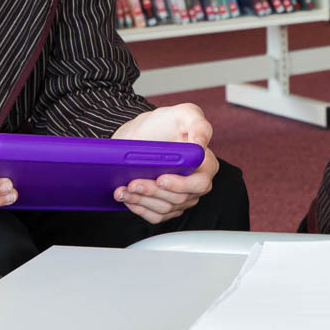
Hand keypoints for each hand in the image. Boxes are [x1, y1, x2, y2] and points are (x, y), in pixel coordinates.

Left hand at [112, 103, 219, 223]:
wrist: (141, 135)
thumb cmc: (163, 124)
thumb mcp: (182, 114)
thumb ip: (198, 124)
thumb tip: (201, 144)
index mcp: (206, 163)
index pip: (200, 182)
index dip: (181, 184)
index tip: (161, 178)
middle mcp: (196, 183)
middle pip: (179, 198)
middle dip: (153, 192)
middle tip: (133, 183)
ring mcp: (182, 196)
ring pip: (165, 208)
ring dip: (141, 200)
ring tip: (123, 189)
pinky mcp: (166, 206)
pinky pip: (156, 216)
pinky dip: (139, 209)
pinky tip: (127, 198)